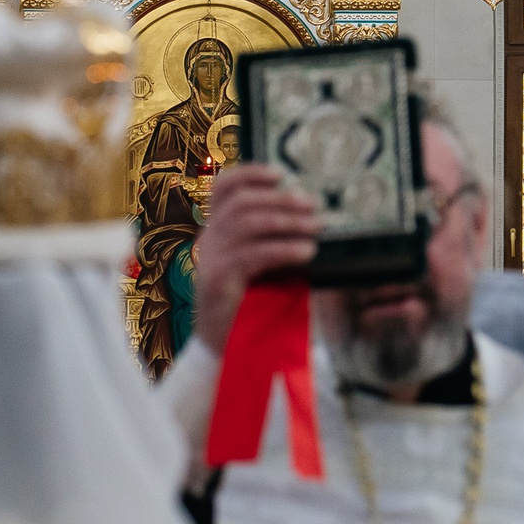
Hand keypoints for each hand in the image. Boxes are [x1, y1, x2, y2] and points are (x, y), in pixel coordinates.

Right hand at [188, 162, 318, 352]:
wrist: (226, 349)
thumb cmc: (251, 304)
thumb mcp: (261, 265)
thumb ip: (273, 239)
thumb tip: (310, 215)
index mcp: (216, 230)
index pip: (223, 188)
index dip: (250, 174)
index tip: (280, 174)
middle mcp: (208, 239)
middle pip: (242, 202)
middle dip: (281, 199)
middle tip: (312, 205)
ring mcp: (211, 259)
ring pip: (249, 223)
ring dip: (288, 222)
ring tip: (316, 227)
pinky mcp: (219, 280)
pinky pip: (255, 253)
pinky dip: (285, 249)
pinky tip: (306, 252)